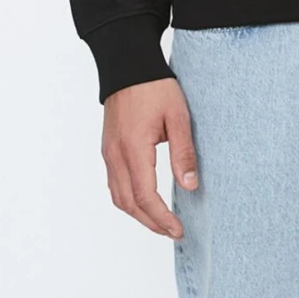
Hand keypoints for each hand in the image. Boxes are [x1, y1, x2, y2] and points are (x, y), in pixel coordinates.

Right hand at [101, 76, 198, 236]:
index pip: (145, 196)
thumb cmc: (155, 87)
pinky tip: (145, 202)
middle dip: (151, 223)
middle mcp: (115, 154)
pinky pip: (114, 183)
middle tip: (173, 232)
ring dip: (138, 214)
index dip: (162, 218)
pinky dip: (129, 200)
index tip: (178, 230)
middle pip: (128, 203)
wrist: (128, 65)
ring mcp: (108, 152)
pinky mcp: (108, 148)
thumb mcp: (178, 117)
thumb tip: (190, 185)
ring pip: (118, 196)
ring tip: (161, 223)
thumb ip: (183, 153)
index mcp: (133, 148)